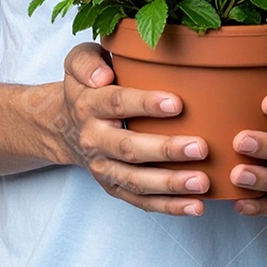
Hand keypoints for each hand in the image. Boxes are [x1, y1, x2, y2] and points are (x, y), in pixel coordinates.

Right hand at [58, 42, 210, 215]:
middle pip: (130, 148)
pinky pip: (140, 201)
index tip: (176, 103)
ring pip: (137, 181)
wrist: (64, 126)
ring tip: (202, 181)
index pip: (117, 104)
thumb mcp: (78, 60)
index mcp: (89, 105)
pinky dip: (168, 206)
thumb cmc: (87, 85)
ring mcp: (104, 168)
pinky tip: (195, 205)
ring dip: (171, 184)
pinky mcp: (114, 187)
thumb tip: (102, 76)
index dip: (146, 104)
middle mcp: (95, 140)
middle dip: (166, 150)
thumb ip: (86, 61)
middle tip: (200, 147)